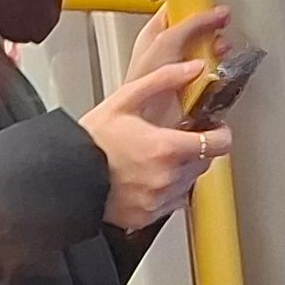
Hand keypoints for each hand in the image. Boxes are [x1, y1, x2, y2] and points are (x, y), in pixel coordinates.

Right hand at [81, 66, 231, 233]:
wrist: (65, 178)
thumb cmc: (90, 142)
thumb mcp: (125, 100)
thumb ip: (164, 80)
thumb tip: (193, 68)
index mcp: (165, 148)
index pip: (219, 144)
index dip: (220, 134)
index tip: (214, 130)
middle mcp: (165, 177)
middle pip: (204, 163)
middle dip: (196, 151)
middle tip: (177, 142)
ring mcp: (156, 200)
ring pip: (189, 184)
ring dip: (182, 172)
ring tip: (157, 161)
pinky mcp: (146, 217)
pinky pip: (172, 204)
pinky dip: (167, 192)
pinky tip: (148, 180)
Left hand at [116, 0, 230, 120]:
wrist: (149, 117)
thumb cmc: (144, 82)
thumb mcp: (166, 42)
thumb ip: (192, 23)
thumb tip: (216, 11)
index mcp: (157, 30)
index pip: (180, 0)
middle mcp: (170, 44)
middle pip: (200, 21)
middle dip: (213, 20)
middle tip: (221, 20)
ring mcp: (183, 60)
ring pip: (209, 42)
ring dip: (217, 43)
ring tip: (217, 47)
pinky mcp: (195, 77)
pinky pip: (213, 62)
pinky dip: (219, 61)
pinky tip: (217, 64)